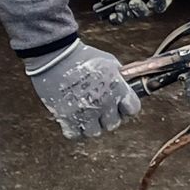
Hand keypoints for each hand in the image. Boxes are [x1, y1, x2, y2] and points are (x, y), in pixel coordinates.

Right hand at [25, 40, 141, 139]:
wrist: (56, 56)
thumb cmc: (82, 55)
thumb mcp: (109, 61)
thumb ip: (119, 76)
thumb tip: (125, 82)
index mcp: (118, 89)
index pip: (133, 109)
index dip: (127, 108)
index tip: (121, 106)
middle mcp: (104, 103)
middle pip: (113, 123)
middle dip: (108, 117)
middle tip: (100, 109)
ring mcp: (86, 112)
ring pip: (95, 132)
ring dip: (91, 125)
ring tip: (86, 114)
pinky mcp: (67, 118)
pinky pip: (75, 135)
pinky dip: (74, 130)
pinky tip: (73, 119)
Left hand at [82, 0, 169, 23]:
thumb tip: (161, 7)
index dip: (160, 4)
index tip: (153, 4)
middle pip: (146, 10)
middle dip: (139, 10)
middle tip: (132, 3)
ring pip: (132, 14)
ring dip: (126, 14)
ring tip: (119, 6)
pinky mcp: (114, 1)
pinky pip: (119, 16)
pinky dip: (117, 18)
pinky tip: (113, 15)